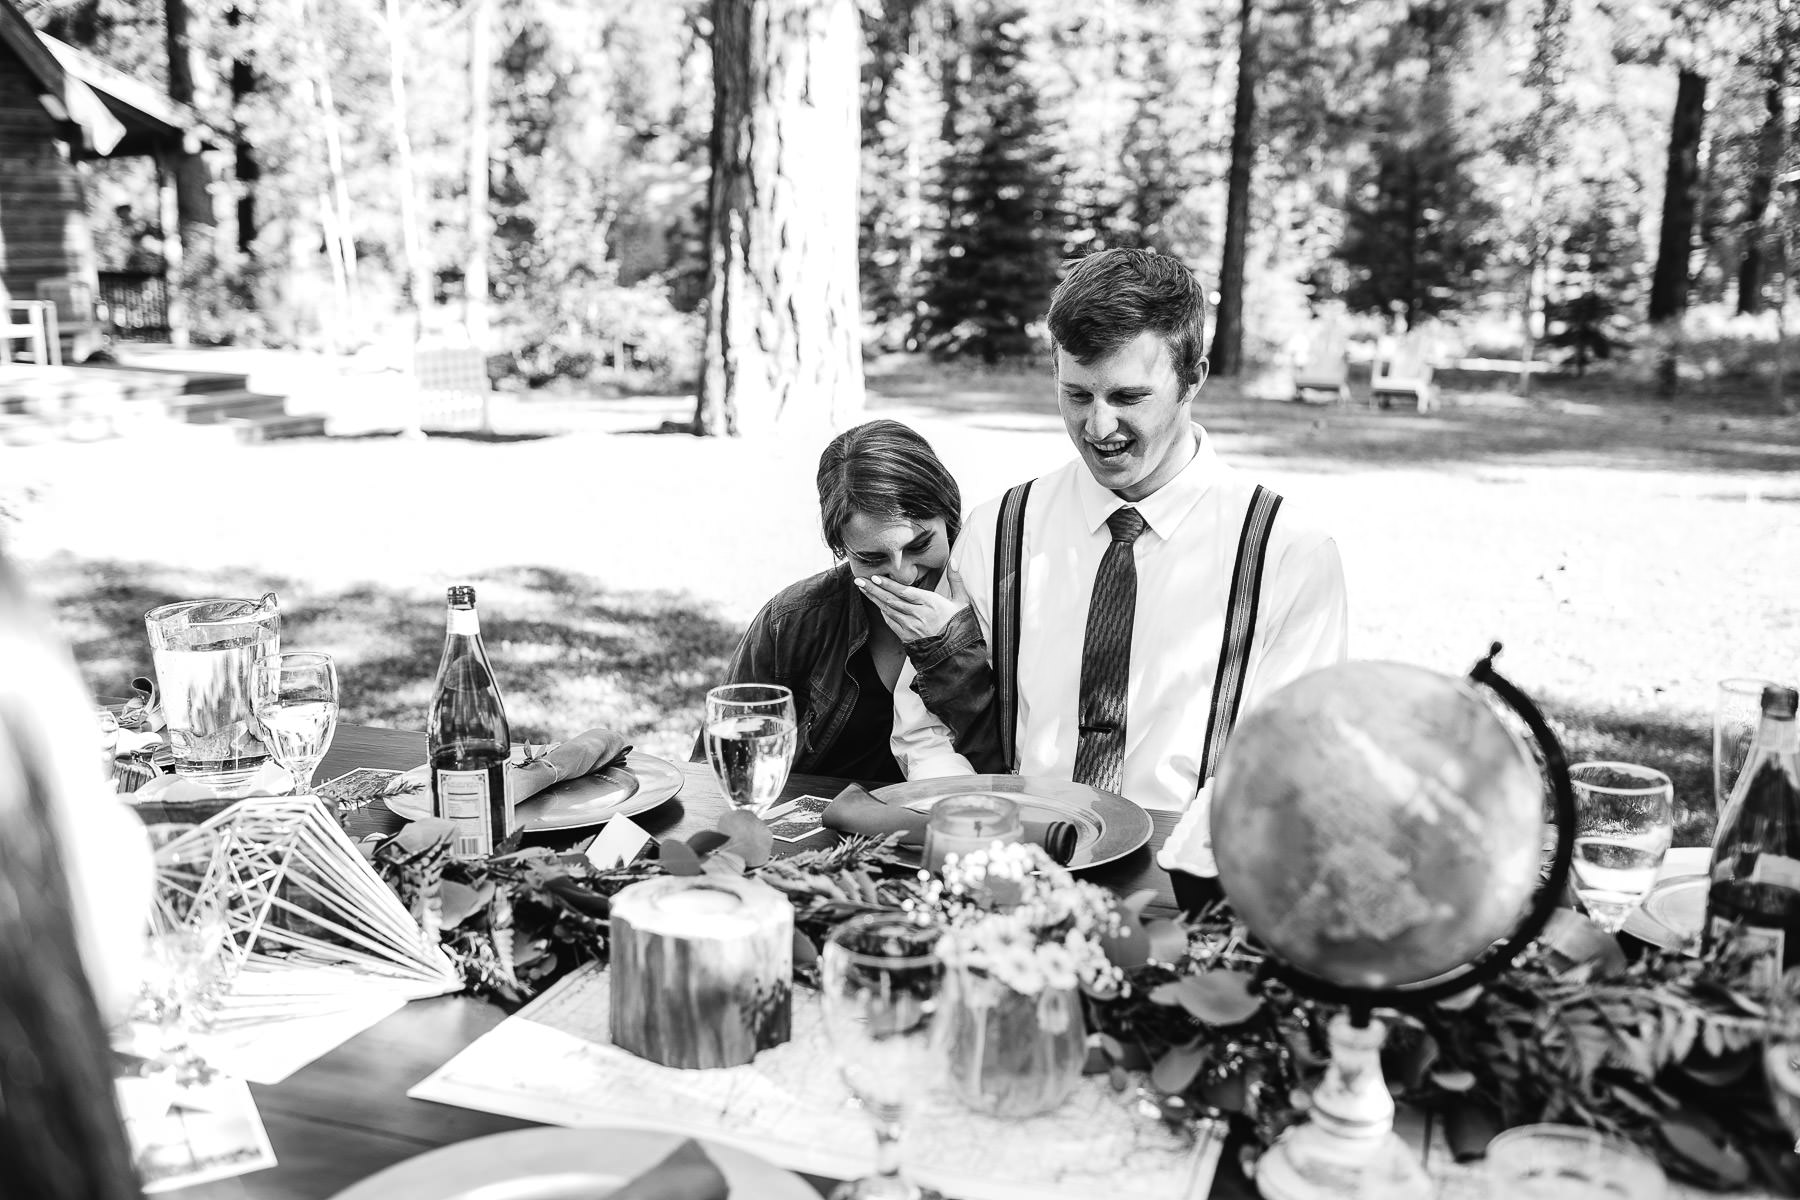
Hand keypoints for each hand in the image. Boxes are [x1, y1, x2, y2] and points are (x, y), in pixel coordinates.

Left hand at [855, 569, 969, 642]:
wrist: (957, 653)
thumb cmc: (960, 626)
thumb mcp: (962, 601)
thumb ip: (956, 580)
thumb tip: (953, 561)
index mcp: (930, 603)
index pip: (904, 592)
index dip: (888, 584)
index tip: (875, 577)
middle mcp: (918, 615)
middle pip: (891, 600)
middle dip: (873, 589)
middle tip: (859, 580)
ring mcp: (911, 627)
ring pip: (888, 610)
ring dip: (874, 599)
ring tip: (863, 589)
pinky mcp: (907, 637)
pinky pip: (891, 622)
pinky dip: (883, 613)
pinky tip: (877, 605)